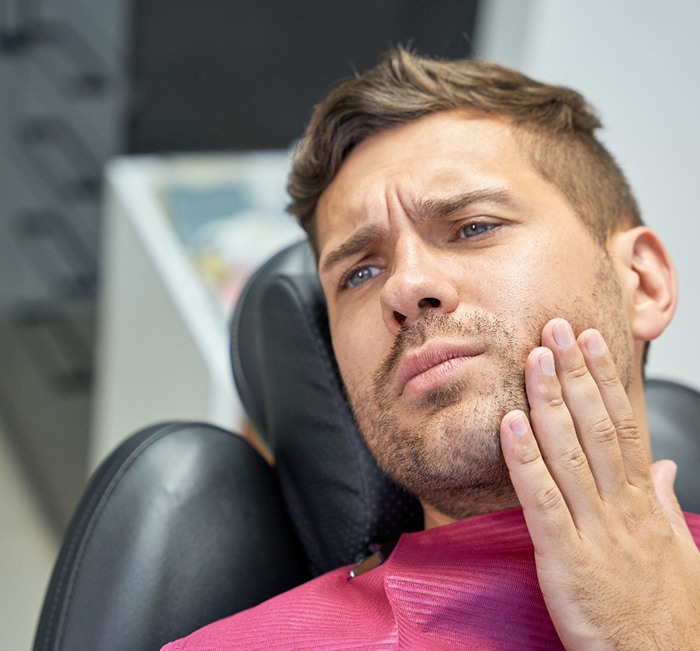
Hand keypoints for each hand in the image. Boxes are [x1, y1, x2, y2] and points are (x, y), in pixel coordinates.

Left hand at [500, 318, 699, 648]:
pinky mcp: (566, 558)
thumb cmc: (666, 614)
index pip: (624, 425)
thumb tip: (662, 468)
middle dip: (574, 373)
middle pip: (596, 426)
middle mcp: (621, 507)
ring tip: (534, 358)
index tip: (591, 342)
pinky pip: (542, 499)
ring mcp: (594, 530)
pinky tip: (511, 424)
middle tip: (556, 329)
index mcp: (642, 502)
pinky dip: (525, 459)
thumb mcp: (677, 551)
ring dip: (548, 401)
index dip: (605, 379)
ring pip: (569, 452)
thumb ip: (664, 504)